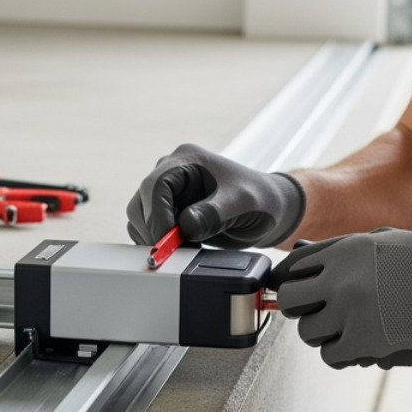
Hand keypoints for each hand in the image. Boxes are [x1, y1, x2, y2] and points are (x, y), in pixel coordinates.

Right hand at [125, 143, 305, 248]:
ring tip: (185, 248)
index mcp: (187, 159)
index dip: (156, 216)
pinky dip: (159, 241)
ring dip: (155, 237)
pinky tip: (182, 247)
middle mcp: (172, 171)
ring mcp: (170, 191)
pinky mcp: (169, 209)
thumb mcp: (242, 205)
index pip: (155, 185)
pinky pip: (149, 226)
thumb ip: (213, 214)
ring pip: (141, 216)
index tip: (167, 242)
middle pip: (142, 202)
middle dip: (154, 229)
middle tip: (176, 251)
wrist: (270, 210)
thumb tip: (184, 226)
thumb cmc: (260, 200)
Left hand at [268, 228, 411, 368]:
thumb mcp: (388, 241)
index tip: (296, 290)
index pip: (294, 265)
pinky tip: (360, 344)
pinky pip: (330, 355)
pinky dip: (342, 353)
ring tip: (348, 327)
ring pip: (308, 332)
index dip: (290, 279)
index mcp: (346, 248)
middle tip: (318, 312)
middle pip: (291, 300)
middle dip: (301, 308)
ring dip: (324, 334)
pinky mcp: (363, 342)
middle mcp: (341, 278)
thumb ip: (345, 249)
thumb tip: (303, 252)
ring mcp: (350, 311)